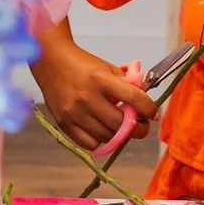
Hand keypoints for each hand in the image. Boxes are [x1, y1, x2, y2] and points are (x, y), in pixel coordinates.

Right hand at [29, 31, 154, 153]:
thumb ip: (127, 84)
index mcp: (101, 80)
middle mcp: (87, 98)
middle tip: (141, 125)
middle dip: (138, 129)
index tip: (153, 113)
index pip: (134, 99)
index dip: (149, 109)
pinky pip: (90, 144)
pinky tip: (101, 130)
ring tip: (120, 127)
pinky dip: (100, 140)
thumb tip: (145, 102)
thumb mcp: (107, 68)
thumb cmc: (81, 64)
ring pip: (107, 137)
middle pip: (122, 125)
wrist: (50, 60)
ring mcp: (74, 113)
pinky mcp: (64, 123)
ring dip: (119, 135)